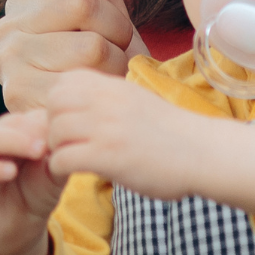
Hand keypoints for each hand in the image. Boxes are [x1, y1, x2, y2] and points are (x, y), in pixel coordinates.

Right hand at [0, 0, 136, 111]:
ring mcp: (10, 59)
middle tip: (115, 45)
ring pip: (89, 41)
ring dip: (115, 60)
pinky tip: (96, 89)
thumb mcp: (104, 12)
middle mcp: (8, 25)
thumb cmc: (100, 64)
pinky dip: (105, 82)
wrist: (92, 124)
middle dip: (115, 25)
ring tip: (106, 71)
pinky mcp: (21, 93)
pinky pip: (86, 73)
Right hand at [0, 111, 63, 254]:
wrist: (20, 233)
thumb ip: (57, 155)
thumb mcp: (53, 175)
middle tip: (48, 141)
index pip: (25, 116)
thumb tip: (65, 133)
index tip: (62, 131)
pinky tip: (10, 171)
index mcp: (14, 133)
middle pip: (4, 123)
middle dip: (28, 130)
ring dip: (10, 142)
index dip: (42, 121)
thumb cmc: (37, 197)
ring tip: (35, 151)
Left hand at [37, 70, 254, 222]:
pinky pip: (62, 158)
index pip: (63, 82)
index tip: (71, 122)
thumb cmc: (171, 133)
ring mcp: (107, 127)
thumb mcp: (137, 102)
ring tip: (71, 158)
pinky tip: (75, 172)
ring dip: (56, 148)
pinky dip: (60, 168)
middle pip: (52, 104)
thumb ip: (107, 99)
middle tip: (66, 143)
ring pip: (54, 131)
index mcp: (113, 85)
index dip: (59, 104)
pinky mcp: (108, 156)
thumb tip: (79, 103)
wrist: (203, 153)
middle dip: (51, 125)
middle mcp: (107, 101)